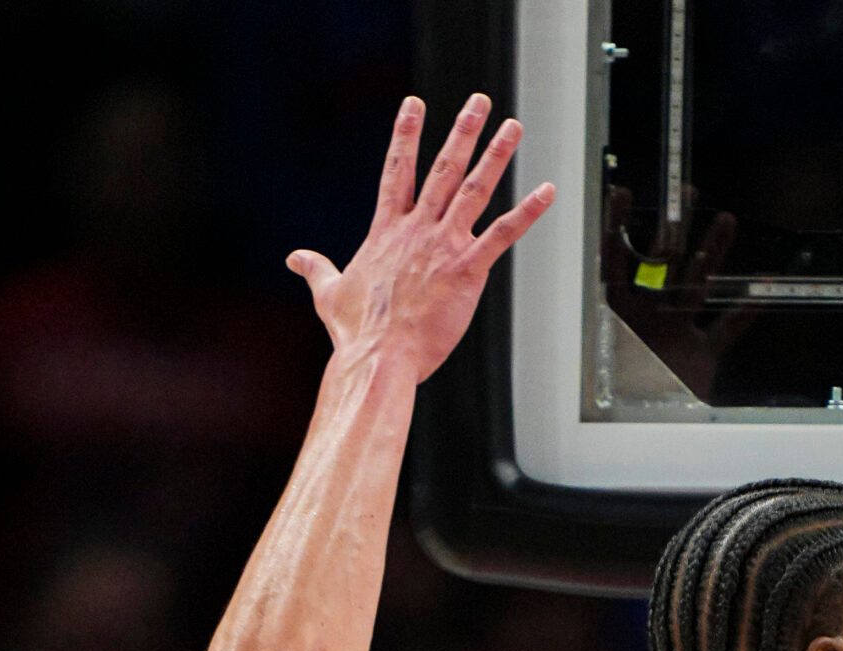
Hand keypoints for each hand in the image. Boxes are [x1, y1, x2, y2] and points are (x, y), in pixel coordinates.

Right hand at [287, 94, 556, 377]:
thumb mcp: (329, 293)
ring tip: (513, 127)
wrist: (379, 357)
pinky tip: (548, 191)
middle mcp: (416, 229)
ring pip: (474, 189)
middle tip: (478, 101)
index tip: (415, 104)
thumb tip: (295, 258)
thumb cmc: (356, 333)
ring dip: (496, 155)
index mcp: (386, 231)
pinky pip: (504, 234)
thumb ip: (316, 269)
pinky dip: (528, 212)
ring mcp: (443, 245)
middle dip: (462, 131)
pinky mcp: (467, 268)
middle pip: (442, 168)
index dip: (406, 135)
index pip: (397, 171)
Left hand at [601, 183, 760, 399]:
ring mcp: (676, 335)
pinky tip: (761, 291)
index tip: (621, 190)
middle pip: (663, 266)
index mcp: (623, 315)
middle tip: (686, 192)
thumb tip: (608, 249)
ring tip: (727, 219)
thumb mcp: (609, 338)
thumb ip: (614, 299)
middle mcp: (649, 319)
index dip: (616, 226)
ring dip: (712, 253)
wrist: (648, 435)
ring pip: (696, 286)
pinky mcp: (699, 359)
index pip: (616, 261)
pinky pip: (724, 331)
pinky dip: (744, 314)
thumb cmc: (624, 398)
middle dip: (676, 227)